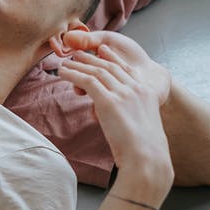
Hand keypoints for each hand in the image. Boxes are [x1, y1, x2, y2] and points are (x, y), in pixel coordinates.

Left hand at [56, 30, 173, 189]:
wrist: (146, 159)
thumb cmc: (145, 152)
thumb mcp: (144, 127)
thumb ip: (132, 117)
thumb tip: (122, 122)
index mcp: (146, 93)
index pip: (126, 69)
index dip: (112, 58)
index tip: (103, 50)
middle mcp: (135, 89)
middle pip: (109, 67)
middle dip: (91, 58)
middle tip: (78, 53)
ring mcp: (123, 93)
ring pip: (96, 71)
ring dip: (78, 65)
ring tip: (65, 62)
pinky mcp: (108, 101)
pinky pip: (87, 81)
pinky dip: (73, 75)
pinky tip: (63, 73)